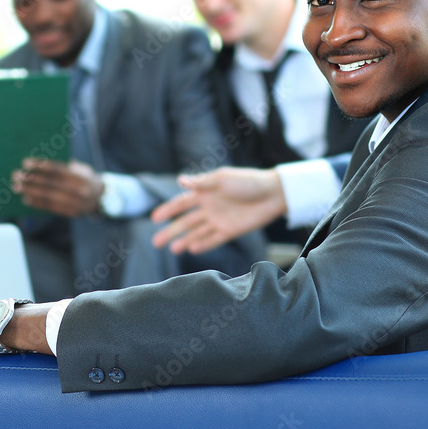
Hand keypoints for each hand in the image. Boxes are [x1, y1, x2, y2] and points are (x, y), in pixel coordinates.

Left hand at [11, 158, 103, 216]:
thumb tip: (39, 162)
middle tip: (16, 175)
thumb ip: (65, 165)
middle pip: (50, 184)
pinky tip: (26, 198)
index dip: (40, 166)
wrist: (101, 197)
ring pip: (48, 197)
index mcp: (81, 176)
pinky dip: (37, 203)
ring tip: (16, 187)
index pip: (57, 170)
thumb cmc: (85, 178)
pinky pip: (51, 208)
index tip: (25, 162)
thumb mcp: (81, 167)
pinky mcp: (71, 213)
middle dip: (31, 180)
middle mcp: (79, 190)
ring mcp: (76, 203)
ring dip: (30, 192)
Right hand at [150, 167, 287, 253]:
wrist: (273, 193)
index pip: (181, 203)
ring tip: (172, 249)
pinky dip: (203, 244)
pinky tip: (192, 249)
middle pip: (185, 222)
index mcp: (205, 192)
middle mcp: (209, 208)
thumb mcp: (222, 179)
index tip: (154, 219)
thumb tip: (180, 181)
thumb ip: (201, 183)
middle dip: (170, 231)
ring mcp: (219, 220)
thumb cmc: (248, 181)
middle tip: (155, 242)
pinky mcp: (230, 231)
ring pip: (197, 233)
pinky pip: (213, 239)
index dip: (167, 210)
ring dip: (184, 241)